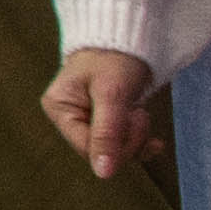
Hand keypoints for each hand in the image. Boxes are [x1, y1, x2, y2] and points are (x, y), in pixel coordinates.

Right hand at [43, 49, 162, 181]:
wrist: (130, 35)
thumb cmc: (115, 57)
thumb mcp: (112, 94)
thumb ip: (107, 133)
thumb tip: (103, 174)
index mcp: (60, 108)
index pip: (86, 147)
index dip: (116, 145)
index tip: (136, 119)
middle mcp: (69, 117)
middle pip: (100, 152)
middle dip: (127, 140)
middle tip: (139, 113)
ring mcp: (87, 119)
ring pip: (114, 151)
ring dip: (135, 138)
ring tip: (140, 111)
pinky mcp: (105, 120)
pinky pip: (121, 144)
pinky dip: (138, 140)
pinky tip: (150, 133)